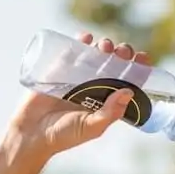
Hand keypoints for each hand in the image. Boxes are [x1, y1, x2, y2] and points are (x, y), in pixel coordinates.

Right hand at [8, 33, 152, 157]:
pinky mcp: (59, 69)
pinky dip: (81, 42)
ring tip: (105, 46)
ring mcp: (77, 77)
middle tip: (122, 51)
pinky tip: (87, 38)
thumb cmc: (64, 135)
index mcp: (106, 101)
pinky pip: (73, 51)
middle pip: (114, 64)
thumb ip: (110, 113)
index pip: (127, 81)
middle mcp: (94, 87)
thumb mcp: (92, 127)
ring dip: (104, 46)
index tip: (143, 58)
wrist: (32, 133)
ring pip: (96, 55)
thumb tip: (129, 92)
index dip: (137, 69)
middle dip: (122, 54)